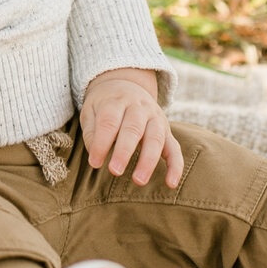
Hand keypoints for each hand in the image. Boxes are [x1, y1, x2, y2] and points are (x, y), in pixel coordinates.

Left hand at [80, 69, 181, 186]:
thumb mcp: (91, 111)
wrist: (126, 85)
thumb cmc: (105, 105)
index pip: (109, 122)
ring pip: (155, 138)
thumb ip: (91, 131)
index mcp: (116, 101)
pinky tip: (171, 183)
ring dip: (148, 160)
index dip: (101, 143)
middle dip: (124, 151)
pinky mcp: (166, 131)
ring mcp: (155, 118)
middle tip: (115, 171)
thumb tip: (95, 155)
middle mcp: (138, 107)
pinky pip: (175, 148)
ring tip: (139, 180)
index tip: (94, 163)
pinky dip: (175, 166)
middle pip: (133, 128)